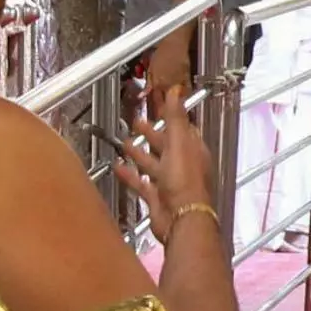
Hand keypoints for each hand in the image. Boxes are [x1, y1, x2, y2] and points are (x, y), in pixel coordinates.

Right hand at [109, 89, 203, 243]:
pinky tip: (118, 168)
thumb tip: (176, 91)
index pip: (182, 129)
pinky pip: (141, 183)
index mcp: (192, 150)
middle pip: (165, 145)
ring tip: (124, 143)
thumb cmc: (185, 182)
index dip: (170, 118)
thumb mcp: (179, 143)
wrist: (181, 218)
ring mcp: (170, 183)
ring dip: (139, 153)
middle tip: (137, 123)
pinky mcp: (157, 198)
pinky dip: (130, 175)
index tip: (157, 108)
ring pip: (152, 163)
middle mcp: (183, 166)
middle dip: (151, 134)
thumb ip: (176, 117)